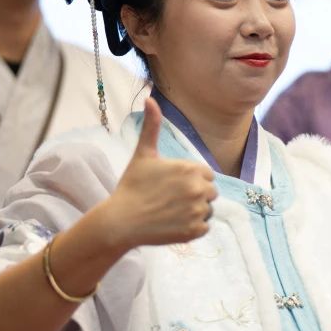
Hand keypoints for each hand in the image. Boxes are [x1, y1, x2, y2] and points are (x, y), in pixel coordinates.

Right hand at [101, 99, 218, 249]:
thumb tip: (150, 98)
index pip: (206, 175)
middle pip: (210, 192)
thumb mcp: (143, 154)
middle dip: (195, 195)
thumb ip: (152, 126)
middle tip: (171, 200)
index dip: (191, 179)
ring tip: (171, 212)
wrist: (121, 221)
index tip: (173, 185)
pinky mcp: (195, 231)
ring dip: (194, 212)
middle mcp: (199, 189)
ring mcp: (198, 211)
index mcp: (191, 169)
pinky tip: (173, 224)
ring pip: (207, 210)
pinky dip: (192, 228)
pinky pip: (204, 228)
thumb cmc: (132, 186)